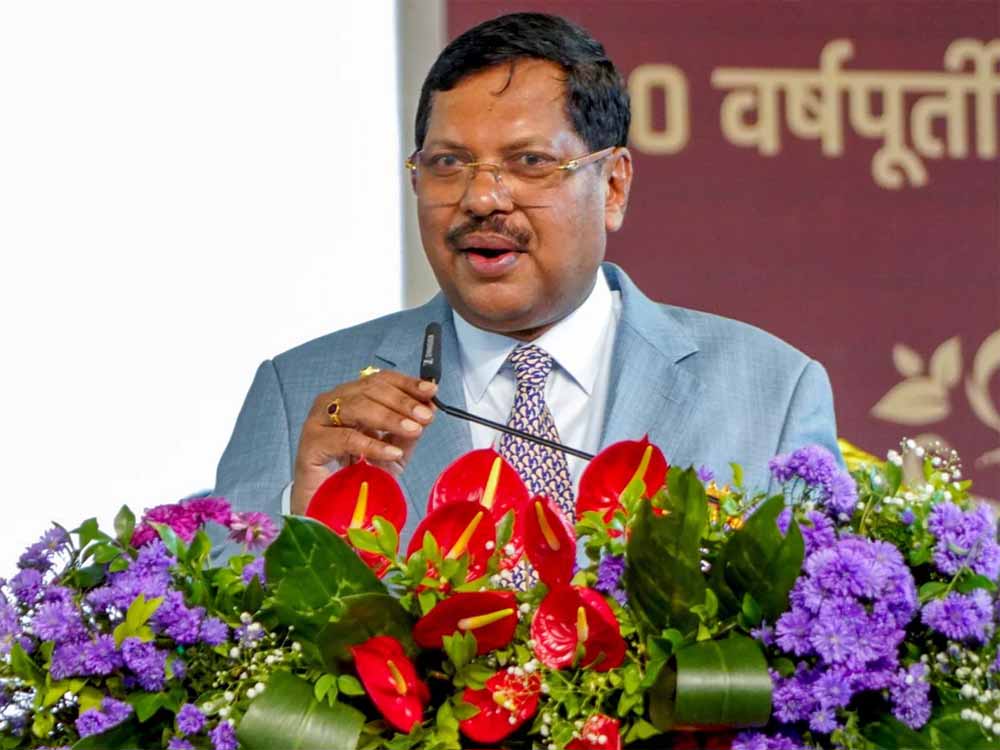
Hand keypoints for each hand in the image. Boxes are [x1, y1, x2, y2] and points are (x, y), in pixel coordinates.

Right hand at [290, 371, 436, 513]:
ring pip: (357, 408)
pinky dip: (372, 444)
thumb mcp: (392, 452)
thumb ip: (408, 431)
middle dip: (402, 401)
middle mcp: (331, 404)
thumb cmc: (358, 477)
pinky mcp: (312, 444)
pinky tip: (392, 453)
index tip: (431, 390)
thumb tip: (428, 410)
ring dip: (390, 417)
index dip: (406, 383)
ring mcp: (318, 422)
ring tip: (413, 429)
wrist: (331, 508)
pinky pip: (346, 438)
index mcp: (350, 399)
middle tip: (425, 414)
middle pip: (369, 390)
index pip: (380, 381)